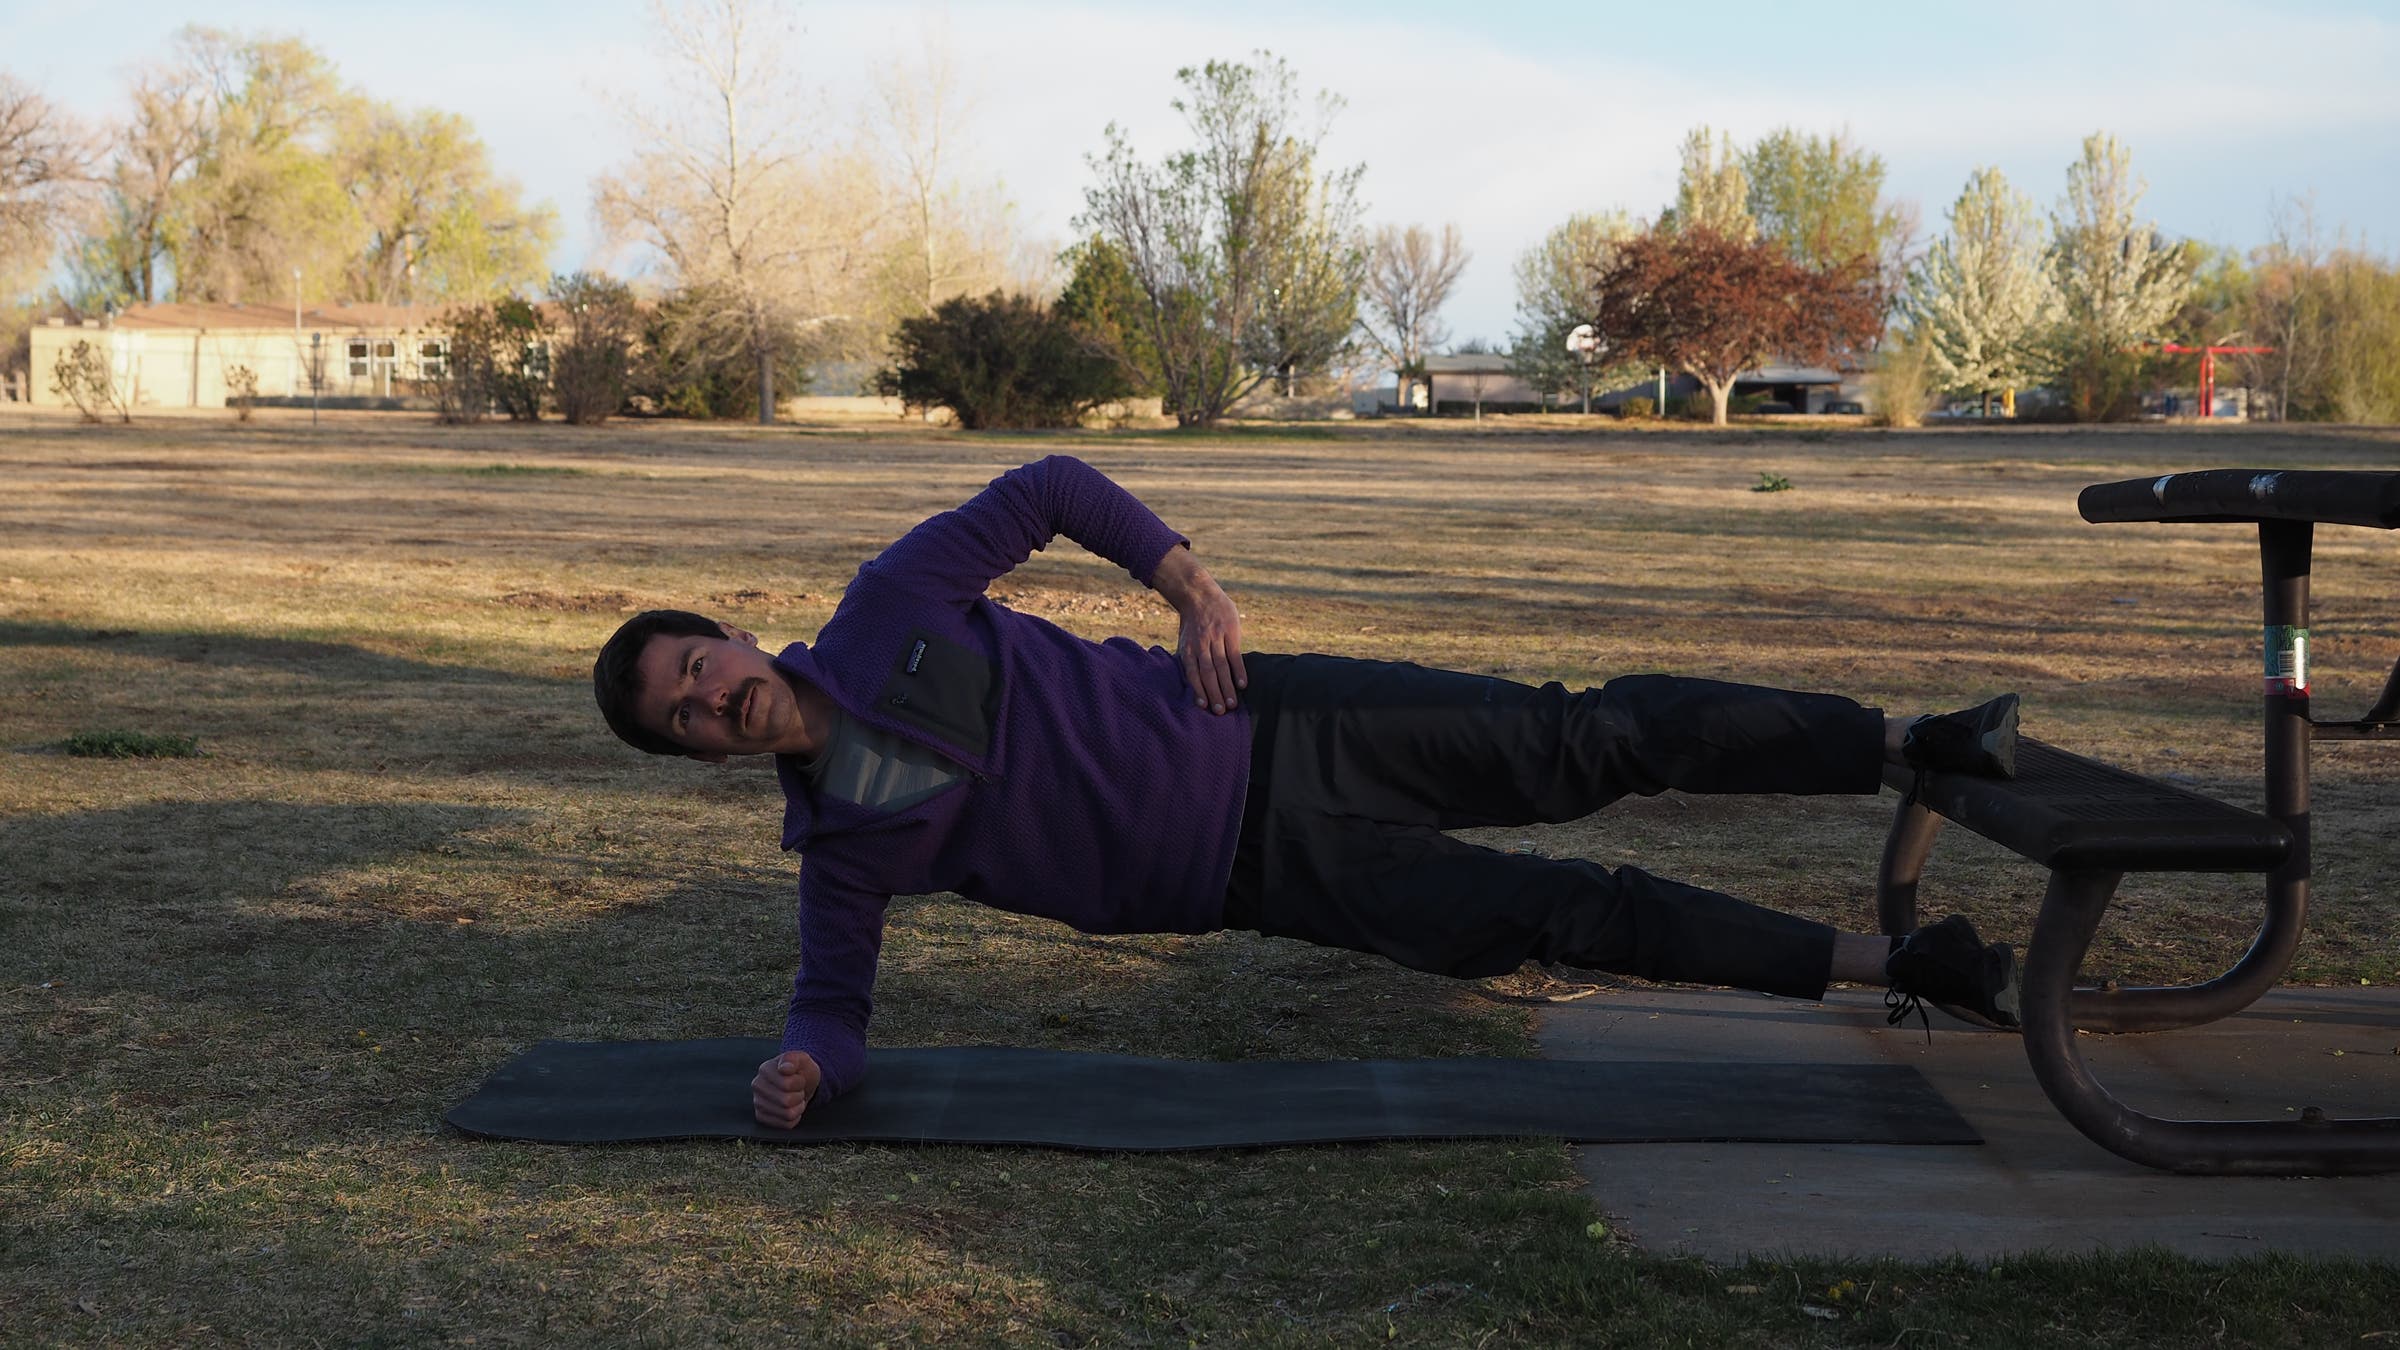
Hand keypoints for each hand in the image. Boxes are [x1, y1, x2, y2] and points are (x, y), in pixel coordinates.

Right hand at [751, 1050, 821, 1128]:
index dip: (799, 1082)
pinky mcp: (761, 1117)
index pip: (787, 1084)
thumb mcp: (801, 1059)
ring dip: (798, 1107)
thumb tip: (784, 1068)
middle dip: (799, 1095)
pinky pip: (785, 1124)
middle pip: (786, 1101)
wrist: (800, 1082)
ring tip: (795, 1098)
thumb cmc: (800, 1070)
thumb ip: (793, 1060)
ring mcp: (757, 1102)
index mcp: (765, 1069)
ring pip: (787, 1114)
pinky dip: (795, 1117)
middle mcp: (757, 1086)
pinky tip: (791, 1107)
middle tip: (797, 1089)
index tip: (798, 1077)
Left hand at [1153, 546, 1245, 714]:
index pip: (1194, 674)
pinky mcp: (1230, 632)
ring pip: (1222, 667)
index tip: (1205, 707)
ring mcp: (1216, 638)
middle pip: (1208, 674)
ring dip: (1227, 687)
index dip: (1199, 691)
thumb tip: (1191, 683)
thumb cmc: (1192, 623)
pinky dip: (1239, 670)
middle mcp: (1201, 645)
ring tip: (1233, 704)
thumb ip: (1189, 659)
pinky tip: (1243, 685)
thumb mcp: (1184, 640)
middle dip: (1215, 694)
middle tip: (1221, 712)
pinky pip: (1235, 655)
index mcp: (1188, 649)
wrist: (1199, 594)